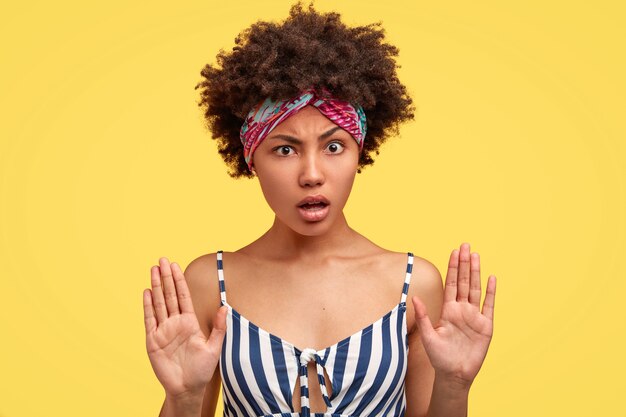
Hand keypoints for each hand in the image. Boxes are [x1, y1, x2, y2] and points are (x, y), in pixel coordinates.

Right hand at [143, 257, 226, 397]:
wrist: (187, 388)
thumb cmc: (202, 369)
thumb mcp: (214, 347)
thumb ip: (218, 327)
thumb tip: (225, 307)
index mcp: (189, 322)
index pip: (183, 296)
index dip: (179, 280)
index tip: (176, 265)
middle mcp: (175, 323)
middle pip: (169, 295)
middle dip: (165, 277)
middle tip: (162, 260)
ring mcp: (163, 330)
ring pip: (158, 303)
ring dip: (155, 286)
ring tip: (153, 270)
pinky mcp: (153, 340)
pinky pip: (150, 319)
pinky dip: (148, 306)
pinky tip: (146, 292)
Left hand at [412, 243, 495, 387]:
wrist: (454, 375)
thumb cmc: (439, 357)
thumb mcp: (428, 336)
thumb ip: (423, 316)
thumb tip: (414, 298)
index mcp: (448, 310)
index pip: (450, 284)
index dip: (452, 268)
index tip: (454, 252)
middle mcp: (461, 310)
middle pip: (463, 282)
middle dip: (464, 264)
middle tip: (465, 245)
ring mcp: (474, 316)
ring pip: (475, 289)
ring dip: (475, 272)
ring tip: (476, 255)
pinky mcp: (486, 326)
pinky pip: (489, 305)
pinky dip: (491, 292)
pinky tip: (492, 278)